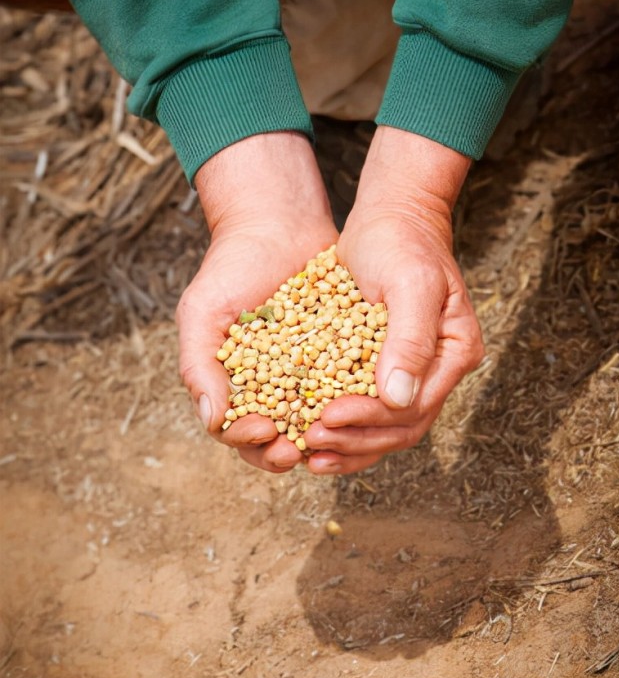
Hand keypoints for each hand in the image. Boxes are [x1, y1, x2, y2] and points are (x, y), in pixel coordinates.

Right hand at [176, 132, 337, 472]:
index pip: (237, 432)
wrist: (277, 226)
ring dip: (323, 436)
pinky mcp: (342, 356)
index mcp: (235, 387)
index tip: (263, 431)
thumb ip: (198, 365)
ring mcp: (309, 375)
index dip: (249, 441)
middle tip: (298, 449)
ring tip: (331, 433)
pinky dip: (353, 400)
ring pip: (316, 421)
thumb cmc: (230, 269)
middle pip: (278, 439)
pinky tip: (360, 402)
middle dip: (286, 451)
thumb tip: (211, 420)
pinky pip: (349, 387)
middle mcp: (273, 388)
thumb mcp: (203, 313)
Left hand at [303, 126, 483, 473]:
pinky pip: (366, 410)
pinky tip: (309, 436)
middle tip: (311, 440)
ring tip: (308, 453)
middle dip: (356, 440)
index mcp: (455, 353)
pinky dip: (342, 428)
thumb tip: (399, 399)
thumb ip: (409, 340)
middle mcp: (438, 371)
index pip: (414, 407)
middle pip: (401, 427)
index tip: (327, 416)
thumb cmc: (401, 243)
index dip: (370, 419)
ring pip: (384, 428)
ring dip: (347, 445)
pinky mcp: (384, 368)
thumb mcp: (410, 283)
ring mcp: (413, 373)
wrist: (390, 217)